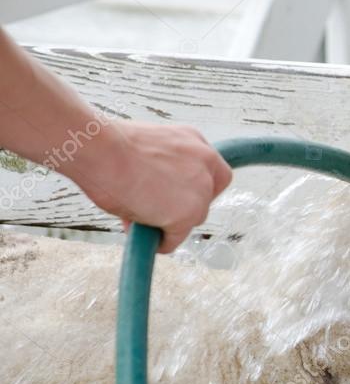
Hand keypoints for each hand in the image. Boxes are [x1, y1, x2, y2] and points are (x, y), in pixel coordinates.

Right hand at [66, 121, 232, 252]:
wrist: (100, 149)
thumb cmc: (109, 146)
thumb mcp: (149, 150)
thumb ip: (164, 169)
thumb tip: (156, 196)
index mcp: (195, 141)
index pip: (214, 172)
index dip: (197, 189)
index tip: (179, 197)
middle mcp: (206, 162)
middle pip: (207, 198)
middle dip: (185, 208)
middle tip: (156, 210)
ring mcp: (200, 190)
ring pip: (192, 219)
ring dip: (167, 223)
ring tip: (135, 215)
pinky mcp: (188, 214)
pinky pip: (174, 239)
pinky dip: (159, 242)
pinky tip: (138, 232)